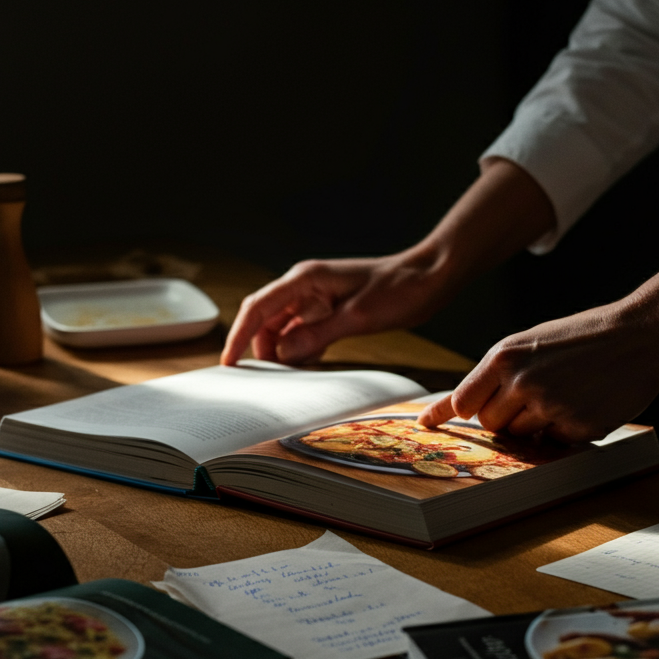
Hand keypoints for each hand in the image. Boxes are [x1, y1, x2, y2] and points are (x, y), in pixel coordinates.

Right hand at [221, 252, 451, 364]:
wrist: (430, 278)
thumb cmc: (399, 289)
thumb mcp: (357, 317)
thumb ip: (316, 335)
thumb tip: (281, 355)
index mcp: (306, 279)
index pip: (258, 307)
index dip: (239, 335)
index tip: (228, 362)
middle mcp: (306, 286)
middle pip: (266, 319)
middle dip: (260, 348)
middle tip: (260, 380)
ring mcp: (317, 298)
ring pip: (283, 328)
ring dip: (281, 351)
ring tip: (285, 377)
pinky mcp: (329, 311)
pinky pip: (304, 333)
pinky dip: (301, 350)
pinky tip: (307, 367)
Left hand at [418, 255, 658, 442]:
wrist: (640, 334)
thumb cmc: (580, 338)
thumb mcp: (528, 343)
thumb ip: (491, 374)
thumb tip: (449, 409)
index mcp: (504, 355)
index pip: (462, 402)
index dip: (464, 411)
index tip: (440, 424)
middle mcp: (522, 381)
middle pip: (489, 424)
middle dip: (505, 416)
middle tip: (534, 393)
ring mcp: (549, 406)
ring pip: (519, 436)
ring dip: (534, 426)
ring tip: (563, 394)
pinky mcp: (576, 426)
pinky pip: (553, 443)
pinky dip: (563, 432)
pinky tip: (583, 404)